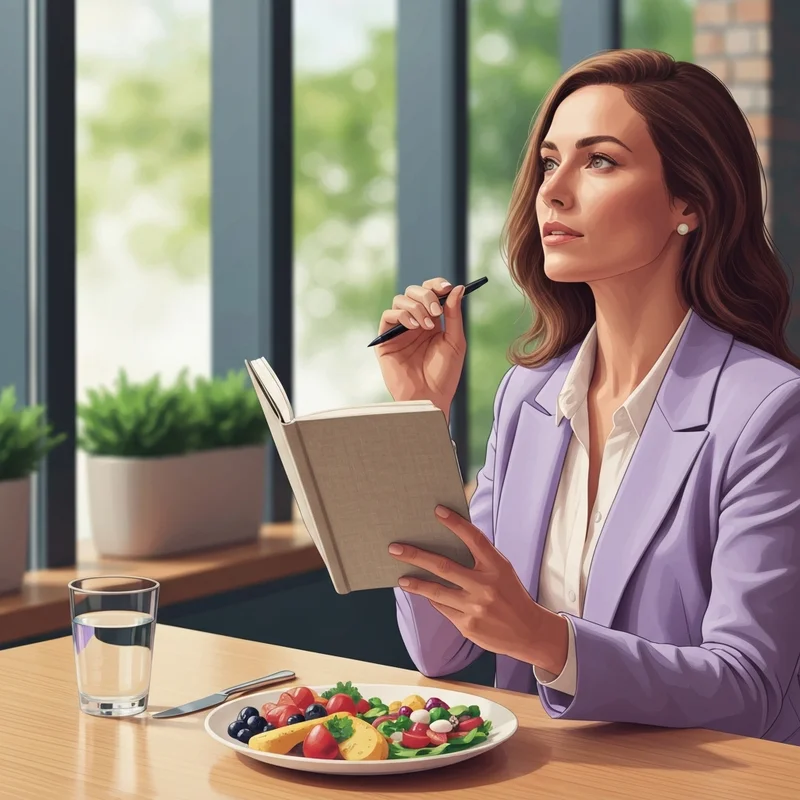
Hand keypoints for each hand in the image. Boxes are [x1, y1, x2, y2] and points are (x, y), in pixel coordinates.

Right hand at [374, 277, 465, 424]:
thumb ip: (454, 314)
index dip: (437, 285)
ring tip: (426, 326)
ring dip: (416, 307)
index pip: (430, 292)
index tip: (447, 287)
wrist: (430, 396)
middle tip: (437, 311)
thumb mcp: (455, 341)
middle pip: (413, 291)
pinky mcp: (386, 340)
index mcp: (432, 321)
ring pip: (400, 300)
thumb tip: (458, 288)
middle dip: (426, 296)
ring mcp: (399, 330)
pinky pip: (388, 316)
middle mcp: (414, 322)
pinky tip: (414, 328)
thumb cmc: (444, 374)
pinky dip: (402, 315)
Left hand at [389, 505, 568, 673]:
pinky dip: (433, 600)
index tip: (438, 511)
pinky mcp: (468, 625)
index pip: (475, 539)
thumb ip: (481, 556)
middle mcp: (485, 586)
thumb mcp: (503, 570)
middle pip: (444, 567)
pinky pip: (443, 608)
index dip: (456, 523)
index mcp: (497, 566)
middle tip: (395, 549)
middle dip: (416, 556)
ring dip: (416, 583)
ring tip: (402, 578)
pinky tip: (427, 595)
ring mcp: (475, 607)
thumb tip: (448, 539)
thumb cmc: (511, 594)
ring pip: (436, 591)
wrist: (528, 632)